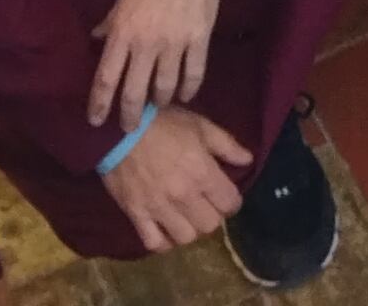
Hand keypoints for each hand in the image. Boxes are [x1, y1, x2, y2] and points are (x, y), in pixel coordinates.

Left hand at [91, 0, 235, 123]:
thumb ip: (111, 21)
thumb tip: (96, 38)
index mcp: (123, 32)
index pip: (106, 79)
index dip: (99, 104)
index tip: (95, 122)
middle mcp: (146, 44)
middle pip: (134, 93)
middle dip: (130, 116)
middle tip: (129, 127)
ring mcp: (174, 43)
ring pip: (165, 88)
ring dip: (160, 102)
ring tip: (158, 106)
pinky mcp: (199, 39)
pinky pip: (194, 74)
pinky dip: (189, 89)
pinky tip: (186, 96)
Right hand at [103, 102, 254, 253]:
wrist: (119, 130)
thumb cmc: (164, 123)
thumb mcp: (200, 126)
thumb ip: (227, 145)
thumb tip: (248, 160)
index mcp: (203, 172)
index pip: (230, 203)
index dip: (232, 200)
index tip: (226, 195)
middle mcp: (183, 195)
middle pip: (210, 225)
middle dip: (213, 216)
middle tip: (206, 205)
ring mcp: (159, 208)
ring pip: (185, 238)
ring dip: (190, 229)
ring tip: (187, 217)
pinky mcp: (137, 215)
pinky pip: (154, 243)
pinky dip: (163, 242)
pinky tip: (166, 229)